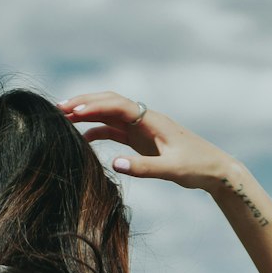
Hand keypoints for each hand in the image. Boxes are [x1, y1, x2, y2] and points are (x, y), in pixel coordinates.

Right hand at [56, 90, 234, 191]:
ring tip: (62, 119)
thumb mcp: (171, 170)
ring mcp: (141, 127)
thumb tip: (113, 164)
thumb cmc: (196, 167)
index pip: (117, 106)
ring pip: (108, 114)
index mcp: (152, 120)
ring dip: (87, 114)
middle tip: (57, 108)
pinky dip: (97, 130)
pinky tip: (81, 139)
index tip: (72, 112)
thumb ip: (143, 168)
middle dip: (83, 103)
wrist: (214, 170)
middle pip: (108, 102)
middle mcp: (144, 118)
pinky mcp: (141, 139)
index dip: (94, 106)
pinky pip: (114, 130)